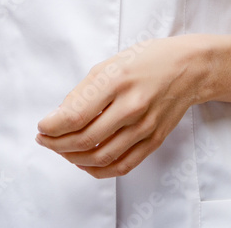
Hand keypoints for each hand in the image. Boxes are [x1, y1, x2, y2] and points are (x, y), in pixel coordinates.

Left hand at [35, 35, 215, 177]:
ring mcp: (144, 127)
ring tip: (61, 150)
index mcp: (117, 81)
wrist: (189, 68)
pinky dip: (99, 170)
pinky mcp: (154, 141)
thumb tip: (60, 115)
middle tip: (44, 140)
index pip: (76, 115)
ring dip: (74, 158)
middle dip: (57, 144)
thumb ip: (85, 90)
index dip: (53, 127)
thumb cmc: (147, 60)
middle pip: (85, 139)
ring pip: (101, 157)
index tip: (41, 127)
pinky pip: (122, 165)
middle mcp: (131, 106)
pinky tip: (85, 162)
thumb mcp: (111, 63)